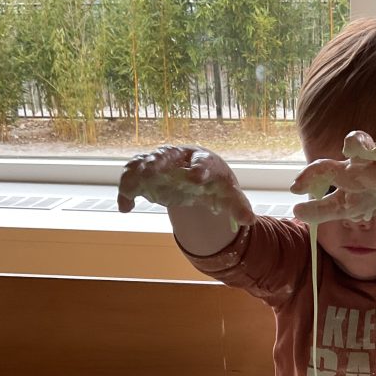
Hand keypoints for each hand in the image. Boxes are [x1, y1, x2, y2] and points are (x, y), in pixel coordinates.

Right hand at [117, 145, 254, 228]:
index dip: (199, 169)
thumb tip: (249, 220)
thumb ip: (238, 207)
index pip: (202, 163)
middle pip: (167, 155)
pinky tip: (125, 207)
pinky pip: (134, 177)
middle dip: (159, 163)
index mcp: (204, 161)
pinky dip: (127, 189)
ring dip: (137, 172)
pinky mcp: (147, 171)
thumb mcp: (229, 196)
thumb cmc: (215, 183)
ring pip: (145, 162)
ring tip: (129, 188)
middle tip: (151, 172)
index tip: (195, 178)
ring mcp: (161, 162)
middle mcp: (179, 157)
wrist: (198, 175)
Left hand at [291, 130, 375, 223]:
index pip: (326, 167)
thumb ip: (322, 210)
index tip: (294, 187)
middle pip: (359, 145)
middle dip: (356, 142)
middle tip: (351, 145)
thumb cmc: (371, 195)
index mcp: (349, 169)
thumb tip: (295, 213)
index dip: (310, 175)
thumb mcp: (346, 205)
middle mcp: (369, 163)